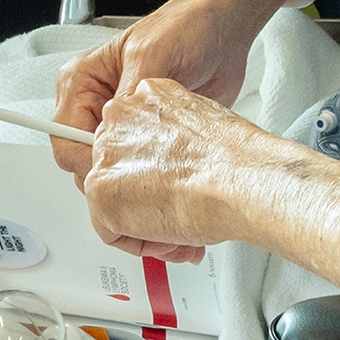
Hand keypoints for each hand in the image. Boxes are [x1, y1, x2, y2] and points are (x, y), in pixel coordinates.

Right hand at [52, 0, 276, 182]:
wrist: (222, 30)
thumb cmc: (185, 28)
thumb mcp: (149, 56)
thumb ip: (126, 96)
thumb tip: (113, 133)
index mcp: (81, 81)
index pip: (64, 137)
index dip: (87, 161)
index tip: (117, 170)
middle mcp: (95, 104)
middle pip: (82, 159)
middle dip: (109, 172)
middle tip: (142, 171)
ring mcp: (120, 122)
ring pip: (110, 168)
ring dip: (132, 175)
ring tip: (159, 163)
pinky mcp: (145, 136)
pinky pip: (137, 168)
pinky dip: (151, 174)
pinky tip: (170, 163)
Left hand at [82, 81, 269, 261]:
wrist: (239, 180)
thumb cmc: (236, 161)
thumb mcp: (205, 129)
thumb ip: (177, 144)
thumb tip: (174, 169)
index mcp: (147, 97)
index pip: (135, 140)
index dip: (156, 173)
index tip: (174, 186)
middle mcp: (121, 118)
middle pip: (120, 169)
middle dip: (148, 199)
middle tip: (178, 215)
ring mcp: (107, 153)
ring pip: (113, 199)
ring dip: (145, 223)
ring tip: (180, 232)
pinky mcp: (100, 189)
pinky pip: (109, 229)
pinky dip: (138, 243)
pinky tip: (169, 239)